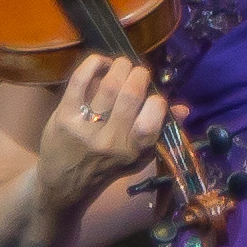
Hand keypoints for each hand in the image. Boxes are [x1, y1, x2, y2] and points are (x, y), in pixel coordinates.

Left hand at [32, 52, 174, 212]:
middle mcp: (111, 140)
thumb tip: (183, 109)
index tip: (153, 96)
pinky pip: (79, 80)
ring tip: (121, 65)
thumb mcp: (137, 157)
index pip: (152, 118)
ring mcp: (85, 127)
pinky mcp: (64, 115)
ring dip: (119, 66)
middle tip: (137, 72)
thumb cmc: (106, 166)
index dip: (157, 100)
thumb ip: (159, 131)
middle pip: (131, 94)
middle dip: (139, 74)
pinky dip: (93, 64)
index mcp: (133, 150)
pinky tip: (101, 63)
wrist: (63, 182)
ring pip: (108, 84)